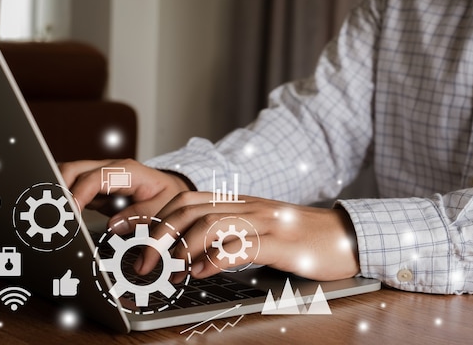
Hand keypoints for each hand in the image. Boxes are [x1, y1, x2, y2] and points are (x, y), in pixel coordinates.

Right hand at [59, 159, 190, 229]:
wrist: (171, 189)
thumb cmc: (168, 196)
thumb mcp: (163, 207)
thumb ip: (141, 215)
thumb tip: (113, 226)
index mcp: (127, 171)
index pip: (94, 178)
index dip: (78, 194)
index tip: (70, 214)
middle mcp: (110, 169)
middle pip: (73, 170)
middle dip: (58, 189)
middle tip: (53, 215)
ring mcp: (100, 176)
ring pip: (68, 177)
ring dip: (57, 193)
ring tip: (52, 216)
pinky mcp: (95, 187)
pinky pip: (73, 189)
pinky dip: (63, 201)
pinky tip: (60, 217)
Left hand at [135, 192, 359, 281]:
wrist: (344, 235)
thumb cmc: (300, 238)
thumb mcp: (259, 230)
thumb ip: (227, 236)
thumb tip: (189, 257)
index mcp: (238, 203)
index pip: (186, 199)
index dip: (153, 216)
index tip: (128, 235)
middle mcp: (246, 206)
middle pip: (190, 208)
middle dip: (158, 234)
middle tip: (141, 262)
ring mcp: (263, 221)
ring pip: (210, 224)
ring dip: (182, 249)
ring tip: (170, 271)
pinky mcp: (279, 242)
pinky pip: (240, 246)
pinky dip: (214, 260)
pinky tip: (202, 273)